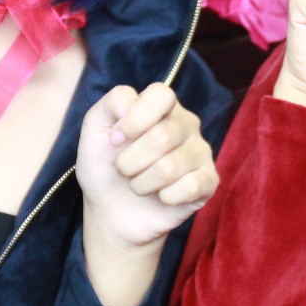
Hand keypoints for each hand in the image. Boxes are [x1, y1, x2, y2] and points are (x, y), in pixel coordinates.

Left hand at [77, 84, 216, 250]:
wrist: (112, 210)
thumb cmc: (105, 166)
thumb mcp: (95, 129)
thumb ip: (112, 103)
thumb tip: (131, 105)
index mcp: (162, 106)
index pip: (162, 95)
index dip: (135, 119)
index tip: (115, 139)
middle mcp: (186, 124)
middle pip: (162, 136)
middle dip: (130, 161)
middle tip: (123, 170)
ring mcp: (200, 152)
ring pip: (170, 167)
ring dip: (142, 183)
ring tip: (139, 185)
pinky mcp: (209, 180)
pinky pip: (190, 187)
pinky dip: (165, 197)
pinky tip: (162, 196)